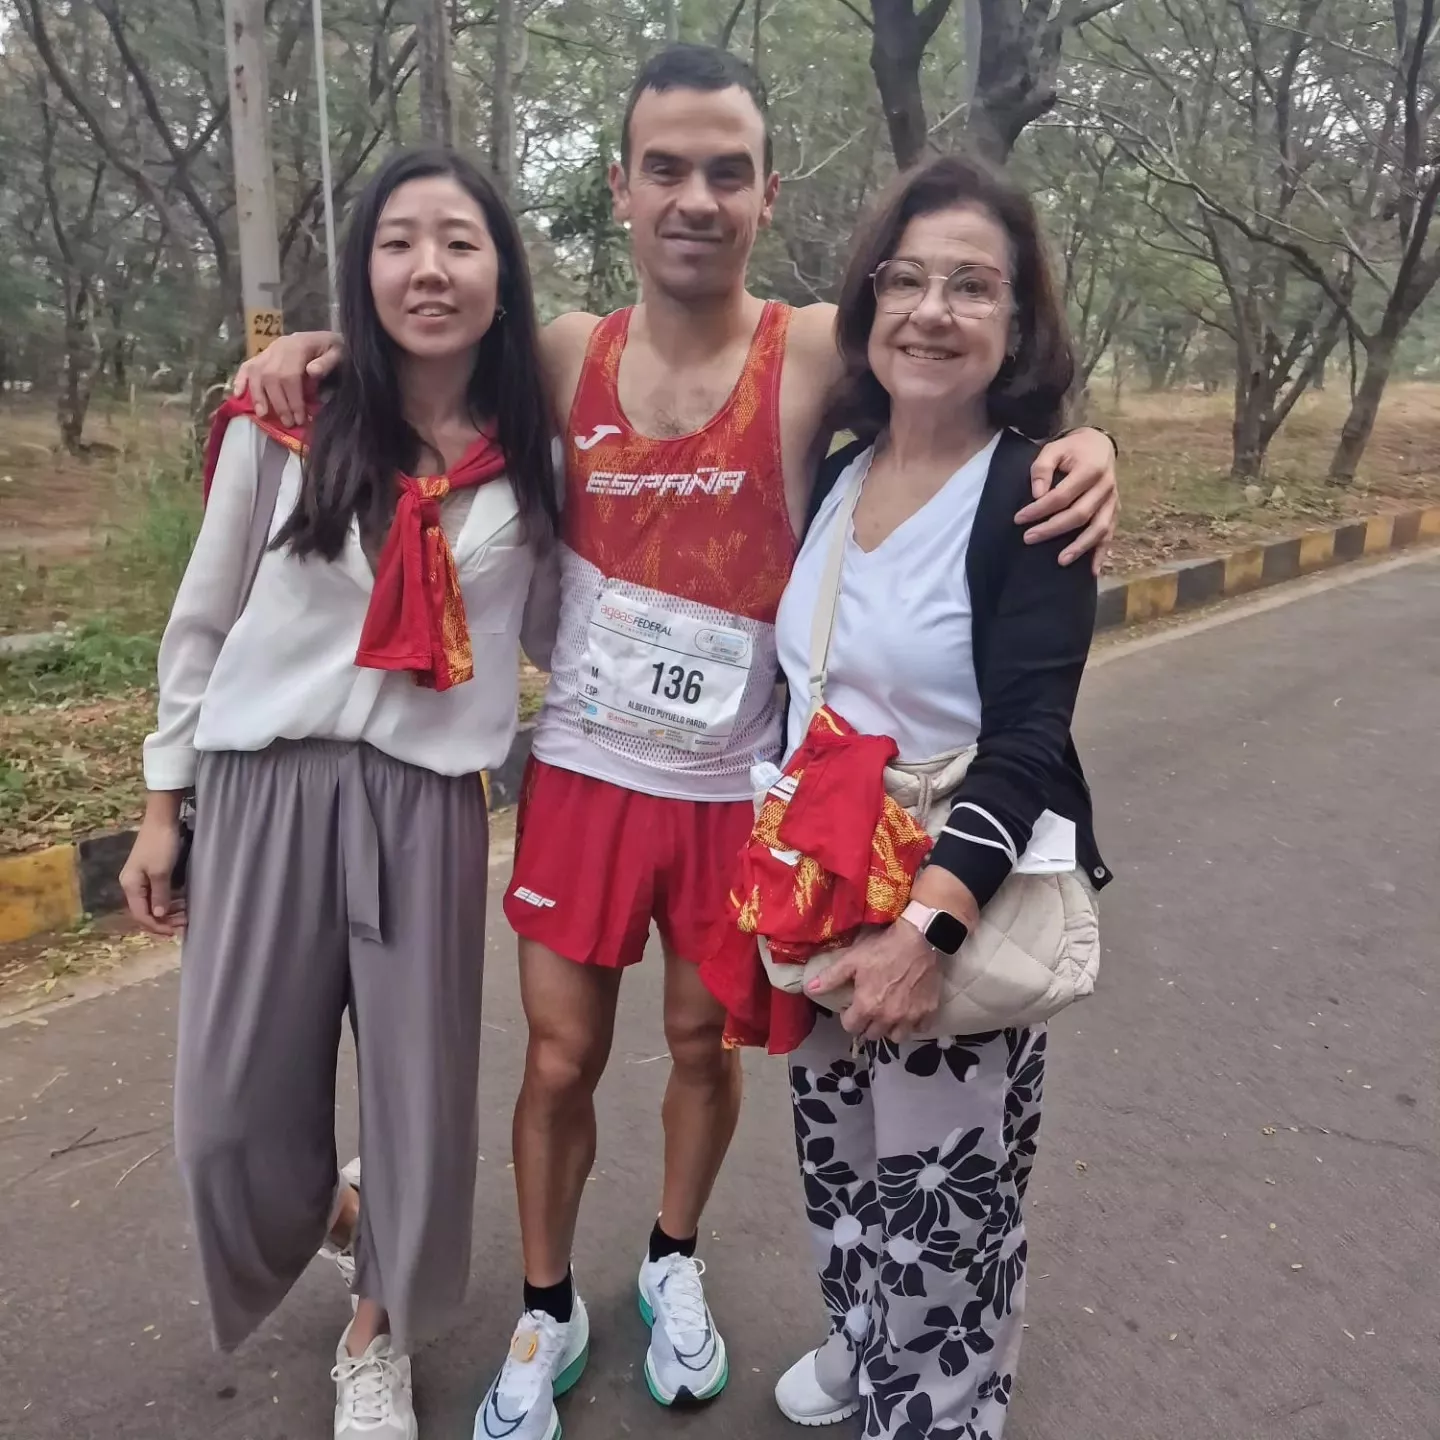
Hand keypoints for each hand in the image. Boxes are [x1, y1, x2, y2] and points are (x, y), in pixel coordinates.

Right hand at [119, 814, 186, 937]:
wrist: (162, 819)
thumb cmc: (161, 845)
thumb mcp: (161, 872)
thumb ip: (160, 895)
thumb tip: (159, 916)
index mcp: (130, 886)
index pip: (141, 915)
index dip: (157, 926)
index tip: (174, 932)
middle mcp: (132, 884)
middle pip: (145, 911)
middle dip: (164, 921)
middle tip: (184, 925)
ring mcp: (140, 878)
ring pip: (153, 903)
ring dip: (168, 912)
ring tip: (185, 917)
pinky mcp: (150, 872)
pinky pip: (158, 894)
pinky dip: (169, 901)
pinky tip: (181, 904)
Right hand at [233, 330, 341, 427]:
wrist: (325, 337)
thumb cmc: (334, 349)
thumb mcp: (338, 353)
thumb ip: (327, 362)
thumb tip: (312, 372)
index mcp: (298, 346)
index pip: (289, 376)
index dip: (292, 400)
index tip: (300, 419)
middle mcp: (279, 347)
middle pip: (270, 377)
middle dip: (278, 403)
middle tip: (288, 423)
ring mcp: (269, 350)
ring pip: (256, 373)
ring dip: (258, 396)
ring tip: (263, 415)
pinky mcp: (263, 354)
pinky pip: (246, 366)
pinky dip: (240, 380)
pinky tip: (237, 395)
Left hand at [807, 920, 941, 1041]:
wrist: (919, 939)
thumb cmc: (882, 949)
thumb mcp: (852, 960)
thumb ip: (830, 978)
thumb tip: (809, 989)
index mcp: (867, 1006)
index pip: (851, 1028)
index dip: (848, 1017)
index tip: (851, 1006)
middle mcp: (888, 1017)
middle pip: (873, 1035)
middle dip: (867, 1024)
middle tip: (869, 1008)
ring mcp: (910, 1016)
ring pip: (897, 1037)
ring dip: (890, 1029)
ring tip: (888, 1014)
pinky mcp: (928, 1011)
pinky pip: (920, 1028)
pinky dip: (914, 1024)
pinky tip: (910, 1011)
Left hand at [1016, 427, 1118, 574]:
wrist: (1099, 445)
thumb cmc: (1072, 449)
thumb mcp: (1053, 449)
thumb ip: (1042, 468)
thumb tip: (1036, 494)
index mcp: (1090, 469)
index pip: (1062, 495)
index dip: (1039, 509)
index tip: (1018, 519)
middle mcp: (1105, 487)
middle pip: (1079, 514)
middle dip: (1052, 529)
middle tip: (1028, 538)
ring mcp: (1112, 501)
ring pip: (1099, 528)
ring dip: (1080, 547)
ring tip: (1060, 561)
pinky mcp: (1115, 511)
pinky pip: (1110, 534)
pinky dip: (1102, 553)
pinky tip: (1092, 571)